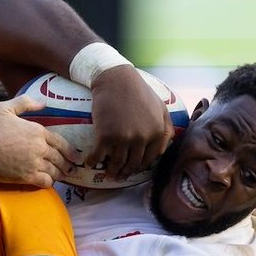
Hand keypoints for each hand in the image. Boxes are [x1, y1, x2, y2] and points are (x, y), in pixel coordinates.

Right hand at [0, 96, 77, 187]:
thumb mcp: (6, 108)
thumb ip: (25, 103)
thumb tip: (43, 103)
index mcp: (38, 131)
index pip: (61, 143)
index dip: (71, 151)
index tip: (77, 157)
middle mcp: (40, 148)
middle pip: (60, 159)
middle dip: (68, 165)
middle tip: (71, 169)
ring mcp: (35, 163)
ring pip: (55, 171)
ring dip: (59, 174)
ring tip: (61, 176)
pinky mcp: (28, 177)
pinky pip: (46, 182)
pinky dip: (49, 182)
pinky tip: (48, 182)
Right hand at [89, 65, 173, 180]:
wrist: (115, 79)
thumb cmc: (138, 90)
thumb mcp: (160, 107)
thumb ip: (166, 127)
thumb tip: (164, 148)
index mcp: (156, 132)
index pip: (150, 158)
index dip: (141, 167)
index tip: (133, 169)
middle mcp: (142, 138)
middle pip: (133, 163)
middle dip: (126, 173)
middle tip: (119, 176)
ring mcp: (123, 138)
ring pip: (117, 163)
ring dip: (111, 171)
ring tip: (107, 174)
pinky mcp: (105, 136)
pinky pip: (99, 156)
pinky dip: (93, 161)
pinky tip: (90, 163)